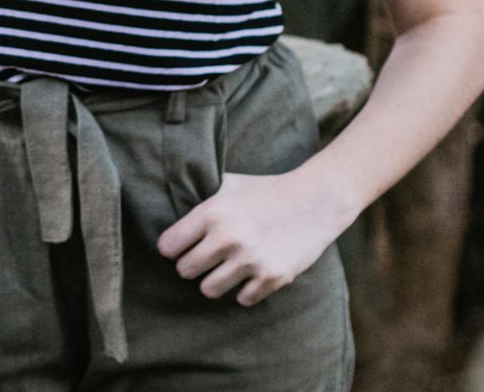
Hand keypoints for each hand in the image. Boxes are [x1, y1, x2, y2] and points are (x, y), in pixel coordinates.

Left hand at [156, 170, 341, 305]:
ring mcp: (250, 260)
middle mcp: (228, 238)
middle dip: (191, 266)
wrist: (312, 202)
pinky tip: (250, 274)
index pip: (170, 245)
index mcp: (212, 212)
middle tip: (202, 260)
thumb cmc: (266, 190)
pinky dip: (245, 289)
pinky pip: (243, 299)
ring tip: (224, 269)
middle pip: (185, 271)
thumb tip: (175, 204)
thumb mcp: (229, 183)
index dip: (171, 248)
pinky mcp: (271, 278)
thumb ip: (203, 197)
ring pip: (209, 290)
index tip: (177, 249)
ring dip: (214, 281)